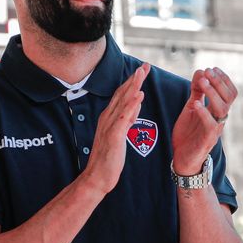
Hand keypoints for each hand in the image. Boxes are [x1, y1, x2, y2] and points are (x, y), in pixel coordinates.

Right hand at [80, 63, 149, 196]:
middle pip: (122, 94)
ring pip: (122, 102)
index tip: (143, 70)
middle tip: (145, 65)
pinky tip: (139, 95)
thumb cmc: (108, 158)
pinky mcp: (114, 136)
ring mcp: (110, 126)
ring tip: (142, 73)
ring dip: (133, 86)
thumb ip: (127, 118)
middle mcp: (108, 118)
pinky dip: (131, 105)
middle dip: (134, 78)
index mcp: (109, 117)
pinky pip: (124, 117)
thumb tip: (136, 103)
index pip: (122, 95)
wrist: (97, 177)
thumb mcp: (120, 134)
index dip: (132, 81)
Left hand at [171, 67, 235, 175]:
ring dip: (213, 94)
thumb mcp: (191, 108)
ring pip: (223, 109)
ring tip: (202, 83)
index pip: (230, 92)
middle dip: (219, 82)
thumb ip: (197, 91)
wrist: (182, 158)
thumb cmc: (188, 133)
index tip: (212, 69)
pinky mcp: (207, 139)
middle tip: (207, 72)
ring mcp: (215, 129)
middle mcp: (220, 118)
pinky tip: (196, 103)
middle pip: (230, 97)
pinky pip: (211, 125)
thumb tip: (200, 71)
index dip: (224, 79)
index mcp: (217, 110)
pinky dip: (204, 112)